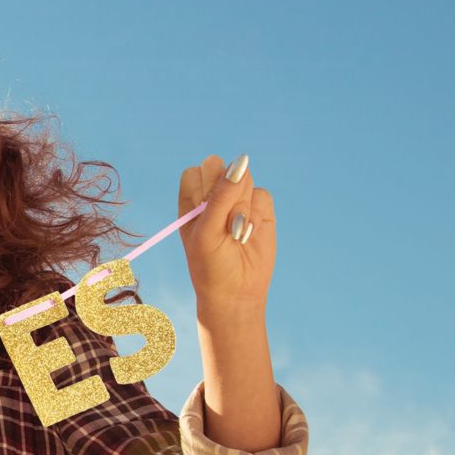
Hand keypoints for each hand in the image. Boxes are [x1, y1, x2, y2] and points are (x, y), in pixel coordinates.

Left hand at [177, 153, 274, 319]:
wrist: (236, 292)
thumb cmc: (211, 264)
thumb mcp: (209, 230)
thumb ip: (222, 196)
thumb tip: (242, 161)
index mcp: (191, 198)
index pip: (199, 170)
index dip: (206, 186)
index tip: (206, 211)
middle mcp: (213, 195)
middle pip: (224, 169)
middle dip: (228, 195)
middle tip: (224, 224)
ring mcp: (238, 200)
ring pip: (246, 181)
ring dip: (243, 208)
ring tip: (235, 234)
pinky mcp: (260, 209)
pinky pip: (263, 195)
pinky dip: (258, 216)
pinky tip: (249, 235)